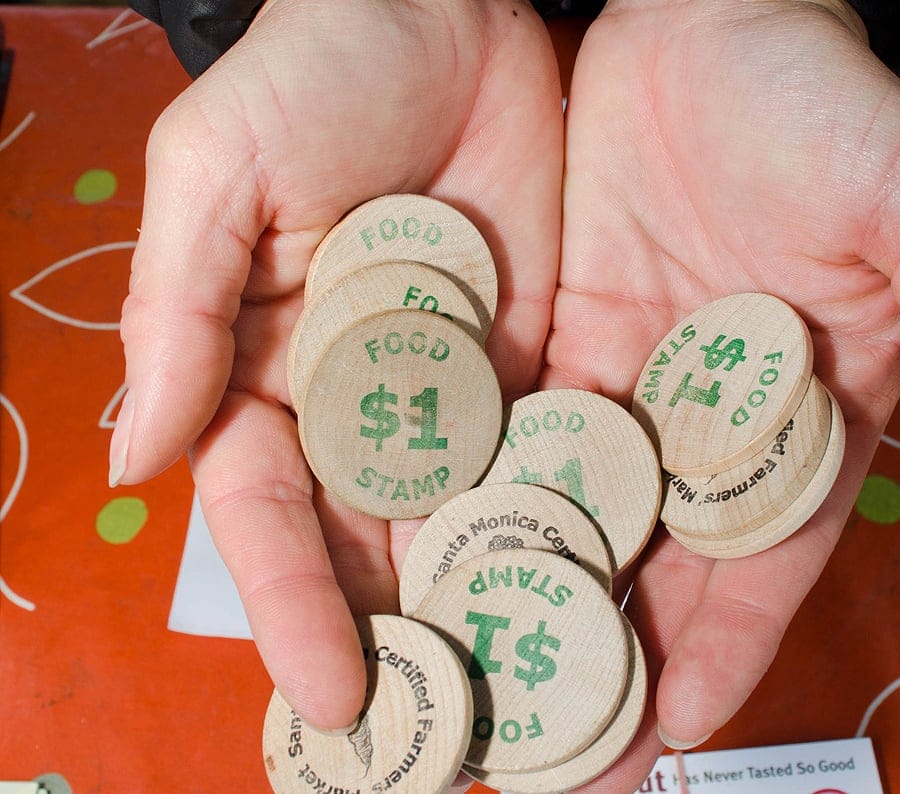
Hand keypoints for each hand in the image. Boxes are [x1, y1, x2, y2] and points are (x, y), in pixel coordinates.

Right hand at [112, 0, 562, 733]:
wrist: (447, 6)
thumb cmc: (314, 72)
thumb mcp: (219, 176)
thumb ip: (180, 315)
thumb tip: (136, 458)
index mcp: (271, 372)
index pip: (274, 516)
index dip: (295, 608)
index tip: (329, 698)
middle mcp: (366, 399)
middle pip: (376, 542)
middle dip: (403, 639)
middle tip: (440, 744)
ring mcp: (461, 385)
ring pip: (471, 515)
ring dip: (493, 605)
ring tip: (530, 702)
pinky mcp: (546, 353)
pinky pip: (553, 449)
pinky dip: (568, 520)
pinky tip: (595, 589)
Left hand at [545, 0, 899, 786]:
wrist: (710, 14)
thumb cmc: (822, 103)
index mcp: (804, 409)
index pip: (765, 556)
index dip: (724, 647)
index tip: (674, 732)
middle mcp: (712, 414)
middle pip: (661, 561)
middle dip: (615, 657)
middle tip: (555, 753)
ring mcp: (629, 379)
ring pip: (581, 513)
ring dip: (538, 599)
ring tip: (481, 681)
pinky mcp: (558, 333)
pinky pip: (517, 432)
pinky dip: (483, 498)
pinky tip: (438, 562)